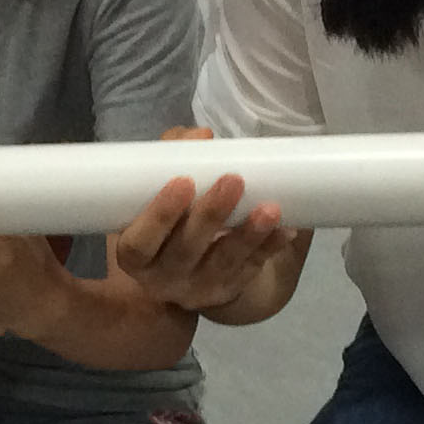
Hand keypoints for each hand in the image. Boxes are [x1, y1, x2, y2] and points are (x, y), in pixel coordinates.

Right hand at [108, 127, 307, 313]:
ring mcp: (199, 287)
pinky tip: (287, 229)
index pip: (138, 243)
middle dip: (210, 215)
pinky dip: (270, 247)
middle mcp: (163, 277)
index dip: (159, 215)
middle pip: (185, 251)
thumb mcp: (162, 189)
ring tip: (270, 208)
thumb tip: (201, 135)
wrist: (192, 263)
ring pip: (223, 262)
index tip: (183, 181)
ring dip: (248, 234)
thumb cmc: (170, 214)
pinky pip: (252, 268)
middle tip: (233, 180)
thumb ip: (174, 156)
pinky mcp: (230, 288)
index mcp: (136, 252)